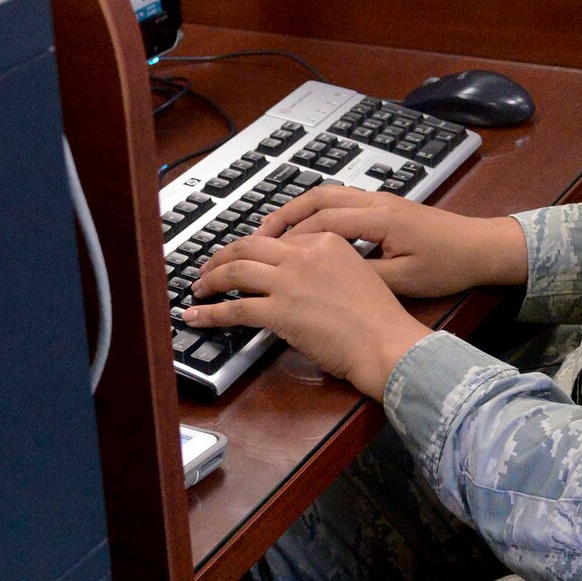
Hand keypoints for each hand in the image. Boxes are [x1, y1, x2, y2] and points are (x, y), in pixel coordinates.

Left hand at [186, 229, 429, 399]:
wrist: (385, 342)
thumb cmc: (378, 318)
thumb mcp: (357, 274)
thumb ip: (325, 267)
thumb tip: (297, 279)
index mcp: (325, 241)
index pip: (277, 239)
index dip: (253, 248)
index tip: (243, 257)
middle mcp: (304, 255)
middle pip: (249, 246)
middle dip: (222, 256)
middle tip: (209, 267)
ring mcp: (290, 281)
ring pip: (236, 271)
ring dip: (210, 279)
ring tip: (199, 288)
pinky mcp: (279, 311)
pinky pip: (234, 308)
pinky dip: (210, 313)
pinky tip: (196, 317)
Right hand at [253, 185, 527, 297]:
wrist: (481, 246)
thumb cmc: (448, 265)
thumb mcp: (404, 280)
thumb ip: (364, 274)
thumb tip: (325, 279)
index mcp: (379, 217)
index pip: (322, 220)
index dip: (289, 237)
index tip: (265, 254)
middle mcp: (375, 201)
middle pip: (317, 198)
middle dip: (283, 217)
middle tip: (255, 238)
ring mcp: (380, 199)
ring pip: (327, 195)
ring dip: (297, 211)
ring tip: (270, 233)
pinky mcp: (384, 205)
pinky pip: (340, 201)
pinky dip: (316, 212)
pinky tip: (305, 232)